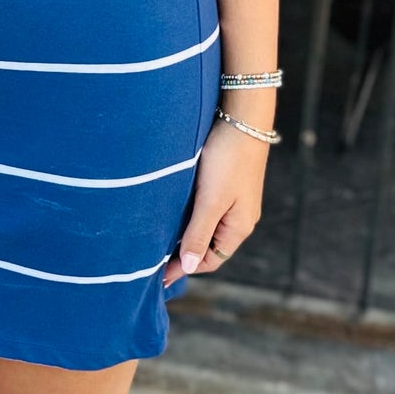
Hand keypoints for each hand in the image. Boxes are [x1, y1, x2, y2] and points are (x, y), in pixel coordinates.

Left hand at [162, 118, 268, 284]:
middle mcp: (239, 218)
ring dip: (185, 235)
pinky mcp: (226, 185)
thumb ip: (199, 234)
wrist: (242, 119)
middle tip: (151, 261)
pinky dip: (189, 217)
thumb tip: (190, 267)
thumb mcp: (210, 200)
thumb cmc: (228, 159)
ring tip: (157, 241)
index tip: (157, 274)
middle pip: (208, 246)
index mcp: (239, 228)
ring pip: (206, 227)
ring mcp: (234, 202)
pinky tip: (171, 214)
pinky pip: (206, 210)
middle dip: (184, 255)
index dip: (184, 267)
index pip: (209, 260)